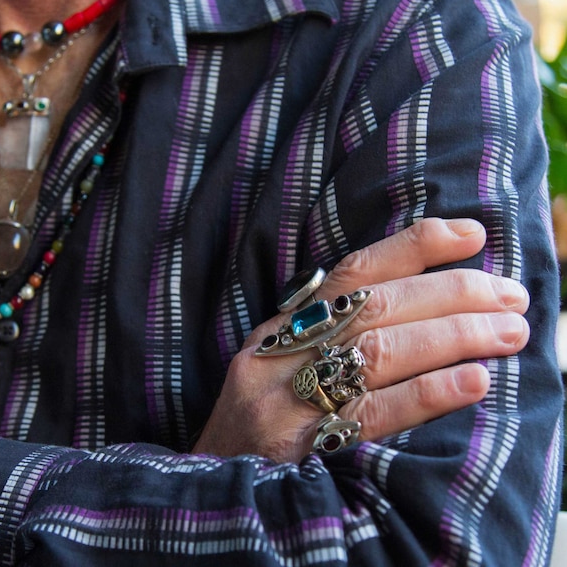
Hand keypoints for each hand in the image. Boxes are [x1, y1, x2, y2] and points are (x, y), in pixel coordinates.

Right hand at [193, 218, 528, 461]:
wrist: (212, 490)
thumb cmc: (255, 429)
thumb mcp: (275, 369)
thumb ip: (325, 337)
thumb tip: (414, 304)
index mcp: (279, 330)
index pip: (351, 273)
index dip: (414, 247)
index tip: (471, 235)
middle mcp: (280, 355)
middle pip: (375, 307)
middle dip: (452, 294)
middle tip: (512, 299)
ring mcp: (287, 400)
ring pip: (378, 351)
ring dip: (453, 336)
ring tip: (509, 334)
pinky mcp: (302, 447)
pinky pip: (372, 414)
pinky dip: (428, 393)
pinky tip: (473, 382)